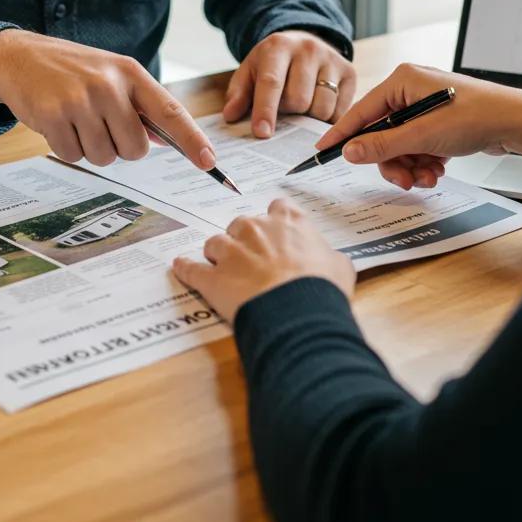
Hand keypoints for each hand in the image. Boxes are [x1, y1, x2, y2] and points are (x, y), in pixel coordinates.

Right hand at [0, 30, 216, 168]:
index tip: (209, 162)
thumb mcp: (111, 75)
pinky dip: (67, 148)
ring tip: (76, 120)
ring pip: (104, 157)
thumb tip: (168, 140)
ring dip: (91, 148)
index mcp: (130, 72)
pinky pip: (74, 156)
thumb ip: (140, 105)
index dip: (192, 140)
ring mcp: (80, 100)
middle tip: (101, 127)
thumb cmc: (73, 71)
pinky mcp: (53, 116)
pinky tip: (58, 123)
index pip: (170, 111)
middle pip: (135, 149)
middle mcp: (108, 84)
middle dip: (120, 148)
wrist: (19, 56)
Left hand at [172, 199, 354, 322]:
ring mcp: (230, 251)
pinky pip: (191, 268)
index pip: (277, 207)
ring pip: (214, 243)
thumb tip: (330, 261)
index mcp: (289, 221)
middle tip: (252, 259)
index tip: (275, 234)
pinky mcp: (211, 277)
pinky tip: (180, 267)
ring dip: (218, 254)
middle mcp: (256, 228)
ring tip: (223, 269)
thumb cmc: (322, 288)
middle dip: (243, 239)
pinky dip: (185, 268)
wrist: (298, 313)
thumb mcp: (340, 266)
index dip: (275, 222)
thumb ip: (329, 256)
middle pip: (241, 223)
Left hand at [222, 31, 355, 137]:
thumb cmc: (272, 64)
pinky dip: (327, 119)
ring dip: (308, 119)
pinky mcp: (349, 72)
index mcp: (278, 47)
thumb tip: (231, 116)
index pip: (272, 82)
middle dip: (289, 114)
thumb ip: (238, 94)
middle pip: (299, 100)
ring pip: (322, 108)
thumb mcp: (250, 71)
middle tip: (284, 109)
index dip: (266, 110)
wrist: (303, 42)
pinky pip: (339, 111)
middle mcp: (308, 50)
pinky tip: (317, 108)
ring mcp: (332, 60)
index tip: (262, 134)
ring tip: (301, 108)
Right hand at [315, 63, 521, 189]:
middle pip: (381, 134)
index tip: (322, 151)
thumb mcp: (422, 135)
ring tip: (429, 176)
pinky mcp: (437, 123)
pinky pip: (416, 147)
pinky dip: (423, 162)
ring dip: (410, 166)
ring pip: (399, 145)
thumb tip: (349, 152)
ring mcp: (425, 108)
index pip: (361, 111)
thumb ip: (382, 145)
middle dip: (392, 160)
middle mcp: (410, 91)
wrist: (518, 123)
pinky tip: (438, 169)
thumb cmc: (475, 116)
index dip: (342, 134)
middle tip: (404, 178)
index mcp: (402, 81)